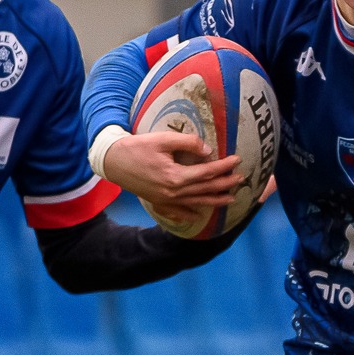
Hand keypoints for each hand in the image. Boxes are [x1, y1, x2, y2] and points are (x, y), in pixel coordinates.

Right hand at [103, 129, 243, 225]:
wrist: (112, 161)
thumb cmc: (137, 147)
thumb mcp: (162, 139)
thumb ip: (187, 142)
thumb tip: (208, 150)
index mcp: (176, 176)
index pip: (208, 172)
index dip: (224, 166)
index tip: (237, 160)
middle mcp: (173, 192)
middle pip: (205, 189)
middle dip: (225, 184)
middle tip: (241, 179)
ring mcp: (165, 200)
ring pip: (196, 202)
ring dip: (215, 201)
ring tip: (230, 199)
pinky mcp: (158, 202)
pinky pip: (178, 212)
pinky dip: (190, 215)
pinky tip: (199, 215)